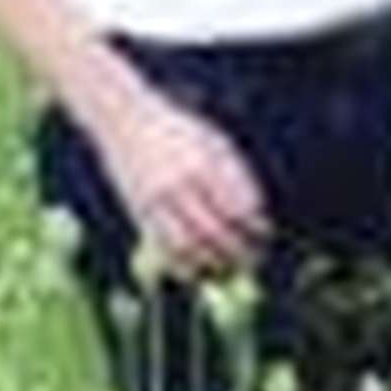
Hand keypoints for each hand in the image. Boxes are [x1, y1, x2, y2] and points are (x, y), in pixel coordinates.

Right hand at [96, 89, 268, 274]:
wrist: (125, 120)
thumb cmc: (180, 130)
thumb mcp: (215, 141)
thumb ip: (235, 175)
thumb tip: (256, 215)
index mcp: (205, 163)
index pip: (238, 207)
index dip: (255, 226)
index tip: (265, 233)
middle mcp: (180, 183)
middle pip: (216, 230)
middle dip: (239, 250)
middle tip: (255, 259)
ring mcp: (156, 198)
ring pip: (188, 245)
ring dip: (213, 263)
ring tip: (231, 269)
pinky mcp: (138, 210)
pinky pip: (162, 246)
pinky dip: (183, 265)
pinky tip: (200, 271)